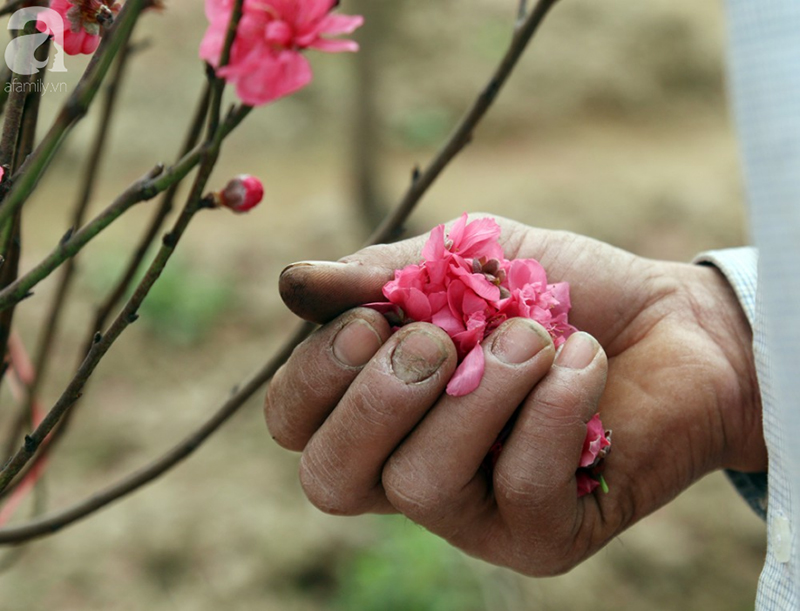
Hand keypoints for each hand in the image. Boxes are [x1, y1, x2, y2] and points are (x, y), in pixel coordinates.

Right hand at [264, 215, 764, 575]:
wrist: (672, 322)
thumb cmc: (557, 288)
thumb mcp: (465, 260)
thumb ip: (383, 272)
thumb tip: (294, 283)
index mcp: (379, 407)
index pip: (295, 424)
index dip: (316, 373)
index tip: (377, 314)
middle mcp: (410, 470)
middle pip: (330, 480)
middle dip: (379, 397)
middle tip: (440, 337)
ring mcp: (474, 514)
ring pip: (422, 484)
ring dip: (481, 391)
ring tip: (536, 335)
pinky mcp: (542, 538)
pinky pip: (521, 488)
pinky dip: (553, 408)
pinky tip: (582, 360)